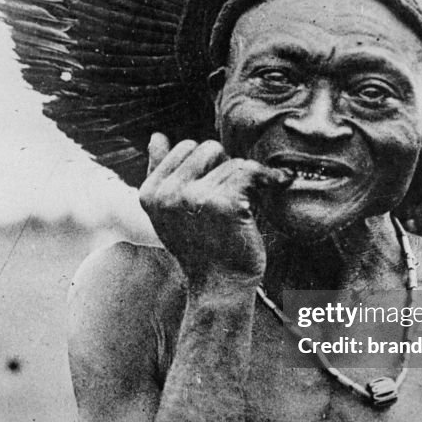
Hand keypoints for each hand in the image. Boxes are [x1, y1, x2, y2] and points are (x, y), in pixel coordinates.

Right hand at [139, 133, 291, 282]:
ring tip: (246, 205)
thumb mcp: (171, 212)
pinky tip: (271, 191)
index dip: (206, 165)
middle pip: (208, 148)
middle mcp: (167, 193)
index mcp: (150, 191)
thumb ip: (162, 172)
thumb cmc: (201, 247)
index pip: (185, 147)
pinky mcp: (223, 204)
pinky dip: (267, 179)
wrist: (220, 286)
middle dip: (224, 168)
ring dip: (246, 181)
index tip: (216, 188)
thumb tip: (156, 135)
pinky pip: (250, 172)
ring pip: (232, 162)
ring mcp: (193, 198)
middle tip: (231, 198)